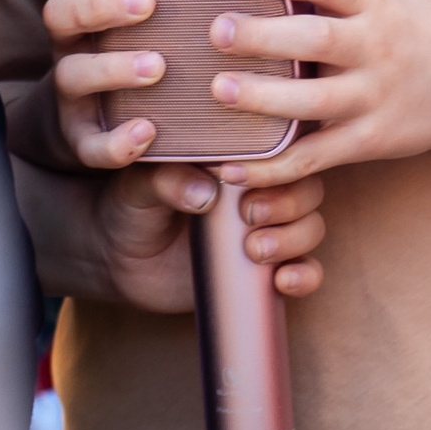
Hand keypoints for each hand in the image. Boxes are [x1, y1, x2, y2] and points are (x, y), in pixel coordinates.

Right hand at [38, 0, 177, 168]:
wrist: (94, 124)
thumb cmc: (140, 47)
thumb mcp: (155, 14)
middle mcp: (71, 39)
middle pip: (63, 10)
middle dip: (103, 3)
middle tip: (147, 1)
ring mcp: (71, 90)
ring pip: (73, 73)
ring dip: (113, 67)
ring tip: (155, 66)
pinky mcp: (81, 139)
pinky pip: (91, 144)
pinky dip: (117, 141)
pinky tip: (147, 133)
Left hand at [93, 163, 326, 313]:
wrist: (119, 262)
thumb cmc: (130, 209)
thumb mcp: (138, 187)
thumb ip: (165, 180)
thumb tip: (205, 193)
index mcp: (238, 159)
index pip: (282, 148)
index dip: (275, 160)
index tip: (239, 177)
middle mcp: (261, 190)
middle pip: (306, 187)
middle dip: (287, 202)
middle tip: (249, 215)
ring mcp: (268, 230)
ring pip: (311, 226)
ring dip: (295, 237)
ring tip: (255, 250)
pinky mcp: (267, 270)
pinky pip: (307, 271)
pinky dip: (306, 276)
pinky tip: (283, 281)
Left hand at [200, 0, 430, 187]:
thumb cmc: (410, 21)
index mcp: (374, 2)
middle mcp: (376, 48)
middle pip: (318, 41)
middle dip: (264, 36)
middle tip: (218, 30)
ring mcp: (374, 98)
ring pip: (316, 102)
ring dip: (264, 99)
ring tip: (219, 90)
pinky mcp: (369, 141)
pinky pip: (317, 157)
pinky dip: (274, 167)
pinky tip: (232, 167)